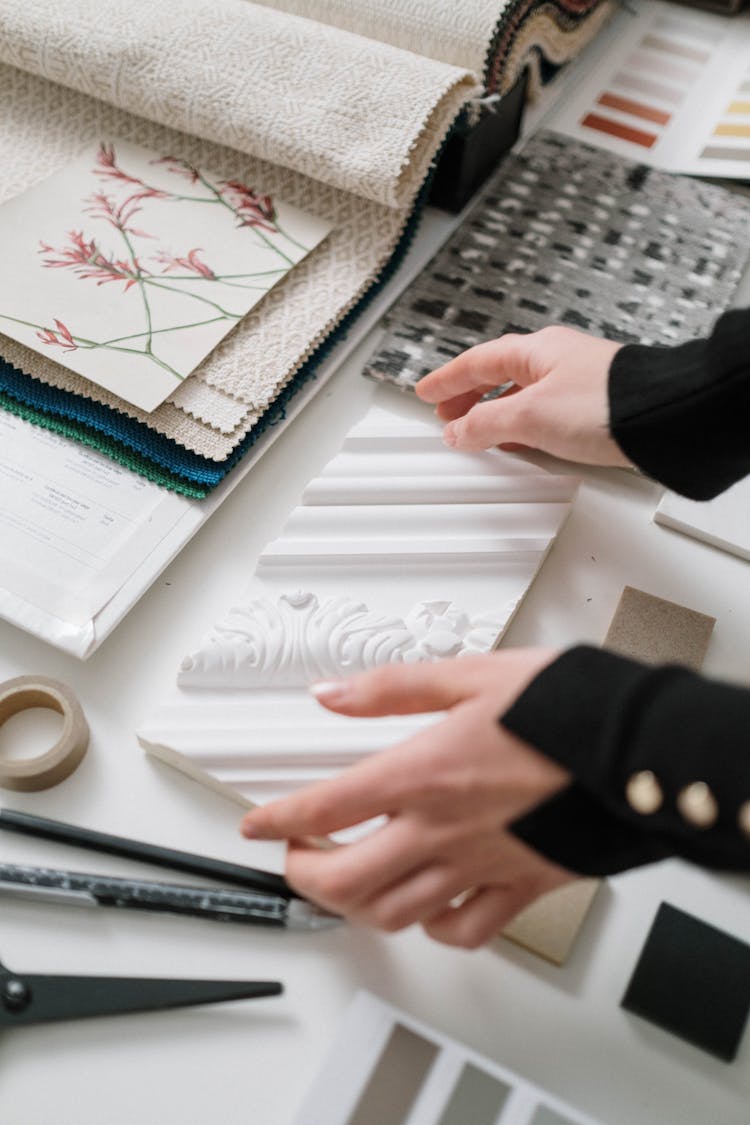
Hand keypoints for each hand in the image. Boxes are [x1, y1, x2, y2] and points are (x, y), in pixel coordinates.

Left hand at [240, 651, 575, 948]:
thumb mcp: (469, 675)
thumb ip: (392, 689)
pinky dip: (434, 929)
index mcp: (423, 774)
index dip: (277, 819)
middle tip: (296, 856)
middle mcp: (443, 830)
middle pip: (347, 880)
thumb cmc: (563, 708)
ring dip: (356, 904)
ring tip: (347, 882)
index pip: (326, 806)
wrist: (634, 746)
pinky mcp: (520, 886)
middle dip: (305, 875)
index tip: (257, 824)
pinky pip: (466, 931)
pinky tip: (427, 908)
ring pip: (395, 913)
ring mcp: (480, 865)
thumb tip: (334, 693)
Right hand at [416, 325, 631, 466]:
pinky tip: (520, 441)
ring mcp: (576, 383)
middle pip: (499, 376)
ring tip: (476, 433)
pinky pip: (542, 412)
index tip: (425, 392)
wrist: (663, 418)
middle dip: (468, 397)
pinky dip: (520, 425)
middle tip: (446, 415)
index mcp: (536, 351)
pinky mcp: (594, 408)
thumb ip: (487, 423)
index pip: (477, 362)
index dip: (446, 379)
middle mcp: (556, 361)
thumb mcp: (530, 415)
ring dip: (493, 413)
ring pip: (521, 395)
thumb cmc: (604, 405)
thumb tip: (458, 430)